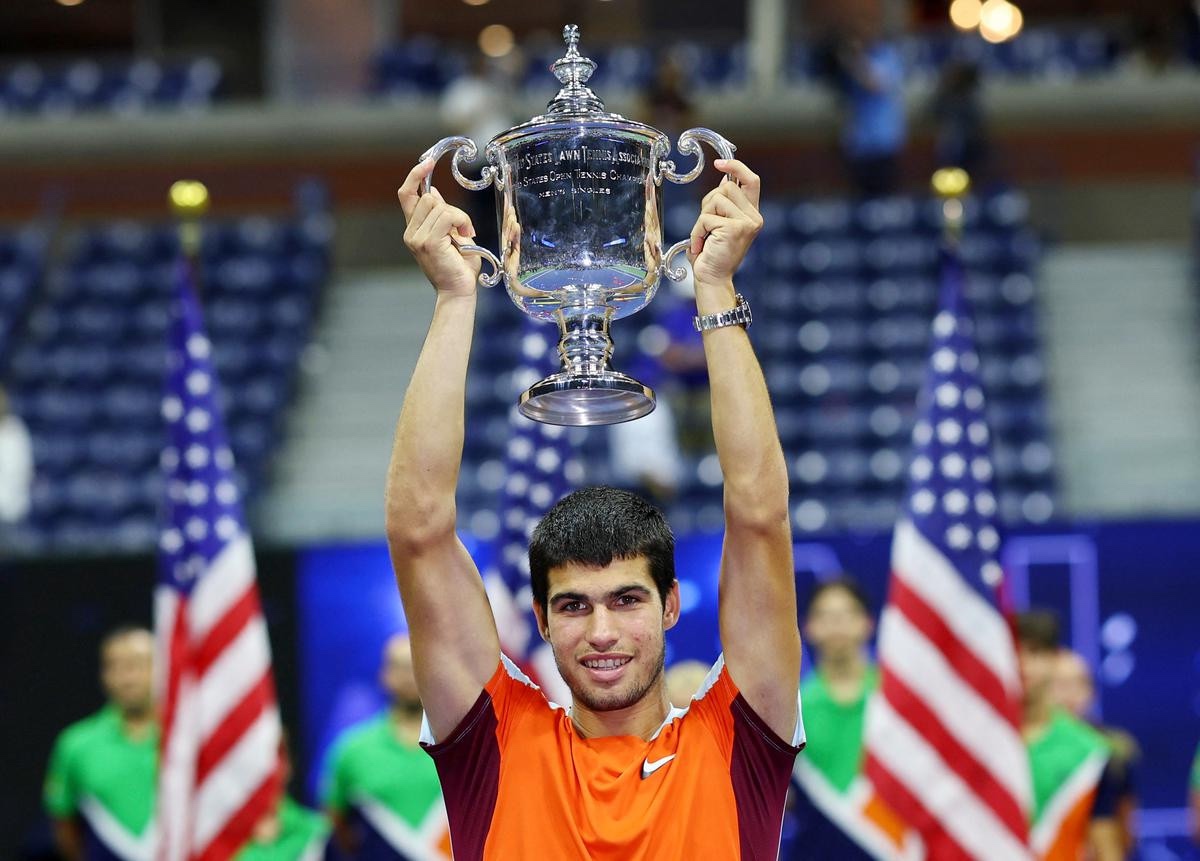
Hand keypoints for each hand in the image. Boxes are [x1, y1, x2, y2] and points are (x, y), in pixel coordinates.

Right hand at [398, 159, 481, 296]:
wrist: (459, 290)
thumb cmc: (459, 266)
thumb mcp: (452, 234)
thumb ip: (442, 215)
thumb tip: (436, 193)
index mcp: (414, 229)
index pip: (406, 195)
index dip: (414, 176)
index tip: (427, 162)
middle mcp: (411, 232)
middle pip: (429, 197)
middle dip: (451, 208)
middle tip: (464, 227)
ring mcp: (416, 237)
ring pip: (439, 205)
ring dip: (459, 217)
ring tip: (465, 235)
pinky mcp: (427, 242)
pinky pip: (447, 215)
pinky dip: (461, 221)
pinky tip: (466, 235)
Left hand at [687, 159, 762, 288]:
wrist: (712, 279)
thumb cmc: (712, 253)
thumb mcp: (718, 224)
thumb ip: (723, 204)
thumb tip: (724, 181)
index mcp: (752, 214)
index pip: (751, 180)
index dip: (736, 168)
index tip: (719, 164)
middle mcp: (754, 217)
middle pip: (726, 189)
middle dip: (708, 203)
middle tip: (706, 226)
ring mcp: (747, 223)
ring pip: (716, 200)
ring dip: (702, 218)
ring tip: (704, 237)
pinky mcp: (736, 229)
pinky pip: (707, 217)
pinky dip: (697, 231)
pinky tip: (701, 245)